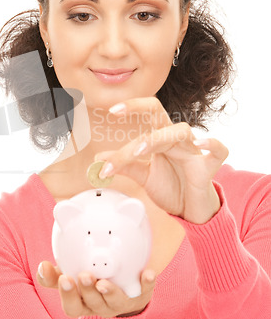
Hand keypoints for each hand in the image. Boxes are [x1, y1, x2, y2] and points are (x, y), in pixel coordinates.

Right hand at [36, 261, 154, 317]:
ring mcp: (121, 302)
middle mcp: (101, 306)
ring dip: (110, 292)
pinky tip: (147, 272)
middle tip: (84, 276)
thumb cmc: (90, 280)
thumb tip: (42, 266)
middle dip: (87, 291)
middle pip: (92, 304)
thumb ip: (54, 274)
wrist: (122, 285)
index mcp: (82, 303)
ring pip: (115, 302)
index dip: (67, 294)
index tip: (64, 277)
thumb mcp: (70, 277)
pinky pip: (144, 290)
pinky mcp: (140, 294)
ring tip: (104, 282)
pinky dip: (146, 282)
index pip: (71, 306)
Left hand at [95, 97, 228, 223]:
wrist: (192, 211)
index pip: (148, 113)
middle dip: (138, 109)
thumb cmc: (172, 187)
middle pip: (160, 114)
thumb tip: (100, 158)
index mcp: (161, 138)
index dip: (132, 107)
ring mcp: (193, 151)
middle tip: (115, 113)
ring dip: (159, 138)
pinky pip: (219, 150)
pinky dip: (213, 144)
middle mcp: (176, 139)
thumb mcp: (144, 176)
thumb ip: (126, 165)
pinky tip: (202, 143)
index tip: (111, 109)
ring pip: (181, 131)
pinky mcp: (209, 168)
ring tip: (140, 150)